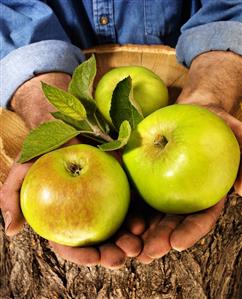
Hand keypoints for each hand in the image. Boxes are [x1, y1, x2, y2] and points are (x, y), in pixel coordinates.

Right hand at [1, 73, 142, 268]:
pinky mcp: (120, 186)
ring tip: (137, 245)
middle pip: (99, 241)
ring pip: (118, 228)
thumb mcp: (24, 169)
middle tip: (122, 256)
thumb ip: (12, 196)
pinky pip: (131, 205)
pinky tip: (143, 222)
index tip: (95, 258)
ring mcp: (104, 200)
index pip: (69, 243)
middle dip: (111, 253)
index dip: (81, 255)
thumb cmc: (44, 147)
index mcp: (63, 215)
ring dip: (128, 240)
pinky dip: (137, 216)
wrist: (67, 122)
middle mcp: (85, 212)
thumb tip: (12, 231)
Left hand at [134, 50, 241, 262]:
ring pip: (151, 216)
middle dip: (161, 240)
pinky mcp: (146, 178)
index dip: (190, 232)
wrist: (191, 109)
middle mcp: (184, 196)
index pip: (200, 219)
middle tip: (147, 253)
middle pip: (172, 224)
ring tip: (128, 247)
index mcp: (206, 194)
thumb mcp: (235, 132)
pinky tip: (118, 221)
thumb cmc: (216, 121)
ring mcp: (164, 189)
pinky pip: (136, 196)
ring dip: (140, 234)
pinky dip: (128, 211)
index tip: (177, 243)